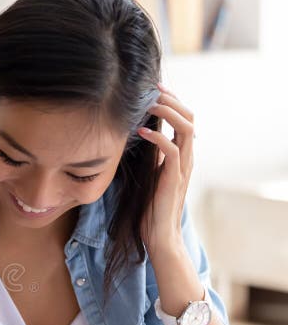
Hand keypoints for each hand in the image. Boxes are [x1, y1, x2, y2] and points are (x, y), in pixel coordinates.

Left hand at [137, 84, 194, 257]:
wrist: (159, 235)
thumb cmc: (150, 208)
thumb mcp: (149, 175)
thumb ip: (149, 158)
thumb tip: (135, 139)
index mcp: (181, 156)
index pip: (184, 120)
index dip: (172, 102)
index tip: (154, 89)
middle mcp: (186, 158)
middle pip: (189, 118)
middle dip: (172, 100)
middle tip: (153, 89)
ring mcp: (182, 168)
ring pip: (186, 129)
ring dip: (168, 112)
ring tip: (150, 104)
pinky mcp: (174, 178)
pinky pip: (172, 151)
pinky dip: (158, 137)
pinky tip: (142, 131)